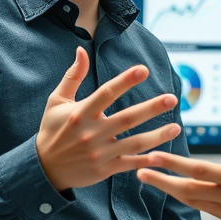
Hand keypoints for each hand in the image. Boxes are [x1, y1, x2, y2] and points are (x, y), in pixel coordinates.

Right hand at [36, 46, 180, 190]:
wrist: (44, 169)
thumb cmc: (52, 130)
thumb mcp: (56, 101)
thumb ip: (73, 76)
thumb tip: (81, 50)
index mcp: (80, 113)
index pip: (106, 93)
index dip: (125, 81)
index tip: (144, 70)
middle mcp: (91, 133)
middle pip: (127, 118)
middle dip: (151, 108)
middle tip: (172, 98)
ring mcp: (99, 153)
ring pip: (134, 143)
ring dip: (157, 136)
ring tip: (177, 127)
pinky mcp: (104, 169)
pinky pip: (130, 163)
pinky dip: (147, 161)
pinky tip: (164, 155)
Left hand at [136, 124, 220, 219]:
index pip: (199, 171)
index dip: (174, 164)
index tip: (154, 157)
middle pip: (189, 190)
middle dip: (162, 181)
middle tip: (140, 173)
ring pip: (194, 202)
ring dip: (172, 191)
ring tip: (155, 182)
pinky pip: (206, 210)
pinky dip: (191, 200)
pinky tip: (182, 192)